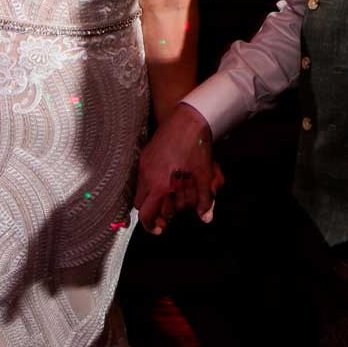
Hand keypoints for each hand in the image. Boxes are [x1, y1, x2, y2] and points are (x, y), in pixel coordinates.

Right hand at [133, 104, 221, 235]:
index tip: (159, 229)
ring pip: (142, 189)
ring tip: (171, 194)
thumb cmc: (196, 147)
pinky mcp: (147, 153)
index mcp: (159, 184)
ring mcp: (144, 163)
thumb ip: (204, 200)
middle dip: (153, 211)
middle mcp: (146, 175)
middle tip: (167, 214)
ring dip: (154, 195)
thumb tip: (206, 218)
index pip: (146, 214)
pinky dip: (155, 181)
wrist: (189, 117)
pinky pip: (145, 175)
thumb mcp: (203, 175)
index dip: (151, 225)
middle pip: (141, 204)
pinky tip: (170, 177)